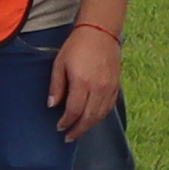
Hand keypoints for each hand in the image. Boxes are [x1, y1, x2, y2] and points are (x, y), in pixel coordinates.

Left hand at [45, 19, 123, 136]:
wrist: (100, 32)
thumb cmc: (77, 46)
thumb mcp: (60, 64)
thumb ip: (56, 86)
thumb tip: (52, 106)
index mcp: (82, 82)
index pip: (74, 111)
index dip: (66, 122)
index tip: (59, 127)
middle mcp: (99, 88)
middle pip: (89, 118)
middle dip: (78, 130)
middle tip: (68, 137)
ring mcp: (110, 88)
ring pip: (100, 115)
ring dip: (89, 126)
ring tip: (79, 131)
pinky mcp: (116, 86)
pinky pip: (109, 107)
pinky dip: (100, 116)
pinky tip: (92, 119)